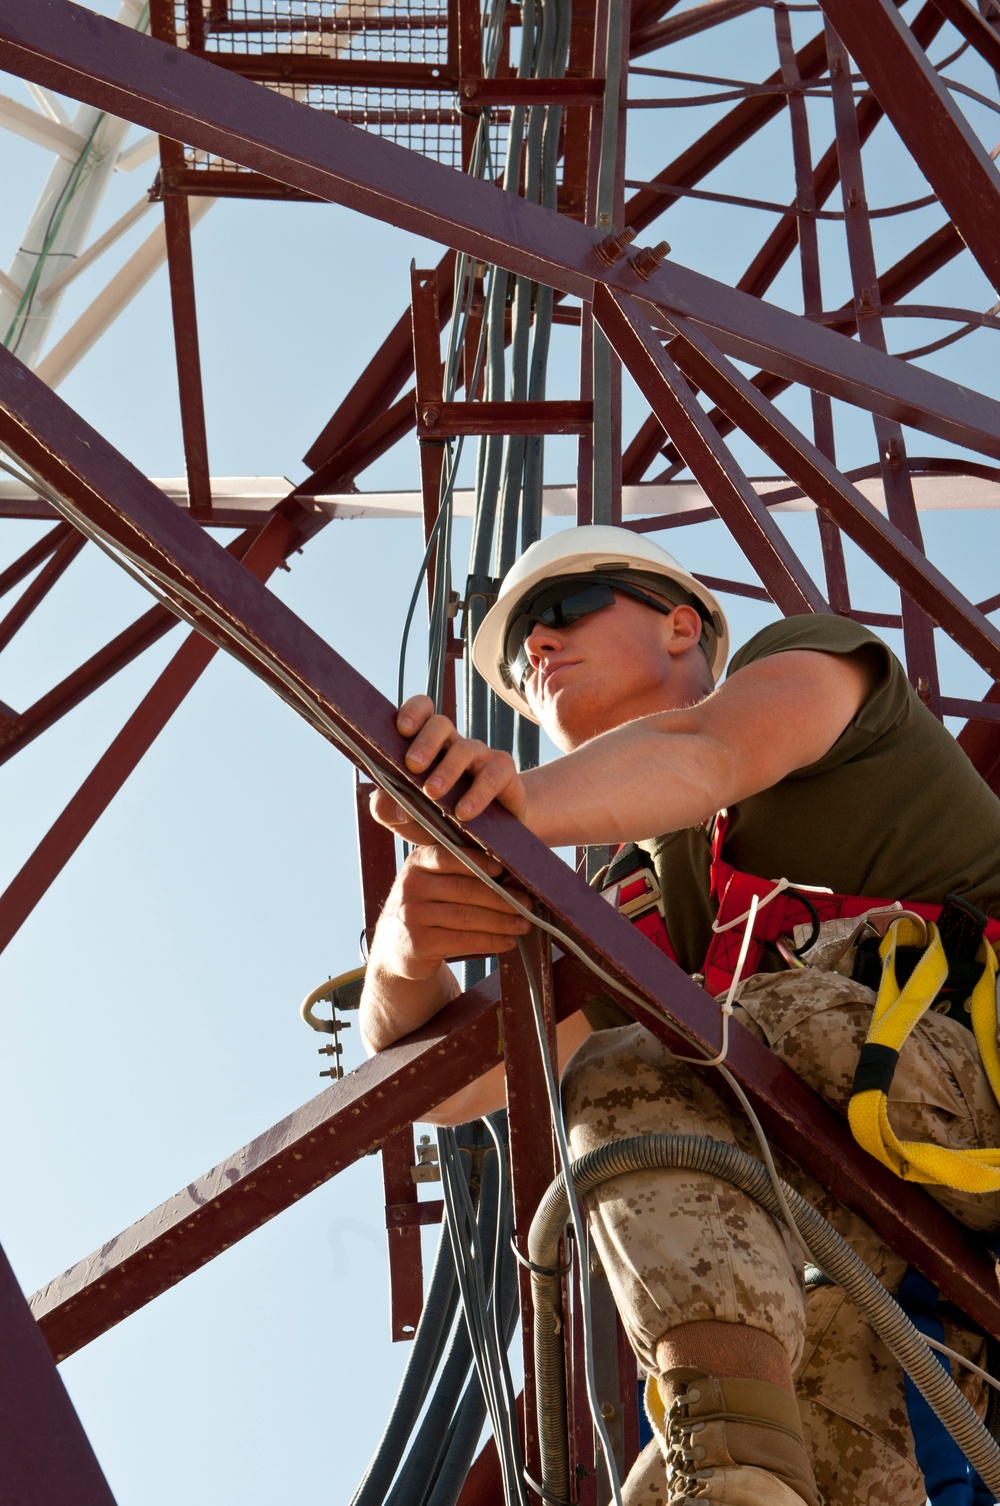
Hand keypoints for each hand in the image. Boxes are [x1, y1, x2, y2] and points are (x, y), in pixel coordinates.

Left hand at [371, 695, 527, 843]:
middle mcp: (454, 745)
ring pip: (464, 749)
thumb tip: (383, 801)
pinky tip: (463, 812)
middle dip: (425, 741)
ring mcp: (480, 756)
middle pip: (441, 724)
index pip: (422, 712)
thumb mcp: (409, 820)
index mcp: (429, 747)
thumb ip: (388, 810)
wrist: (488, 841)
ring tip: (432, 793)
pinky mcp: (503, 772)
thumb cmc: (443, 823)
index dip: (413, 712)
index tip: (401, 728)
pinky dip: (476, 794)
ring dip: (447, 770)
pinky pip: (492, 776)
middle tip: (412, 765)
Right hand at [373, 843, 532, 981]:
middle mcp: (410, 887)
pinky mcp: (419, 944)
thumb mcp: (430, 882)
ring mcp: (412, 916)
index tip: (504, 870)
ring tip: (523, 924)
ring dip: (501, 921)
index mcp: (416, 863)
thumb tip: (508, 871)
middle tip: (527, 904)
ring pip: (467, 916)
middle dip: (502, 898)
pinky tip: (507, 942)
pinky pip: (463, 940)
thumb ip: (457, 871)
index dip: (479, 862)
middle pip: (465, 889)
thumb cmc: (426, 907)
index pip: (450, 857)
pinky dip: (490, 941)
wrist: (395, 946)